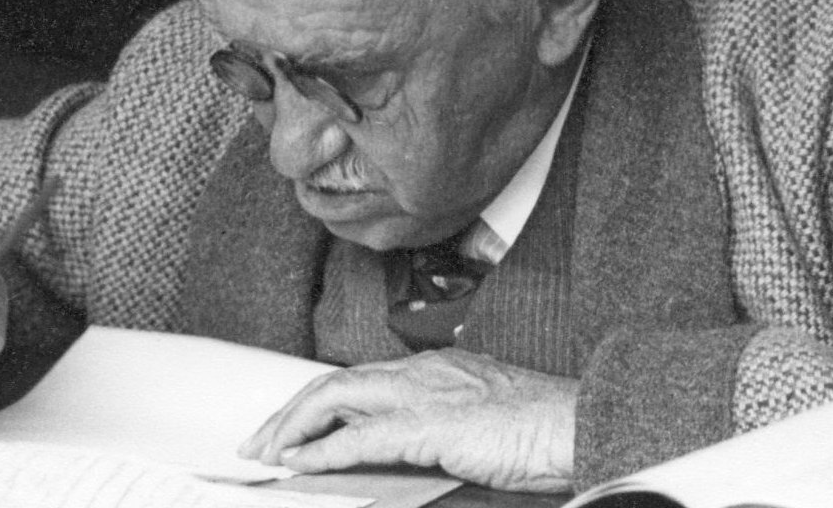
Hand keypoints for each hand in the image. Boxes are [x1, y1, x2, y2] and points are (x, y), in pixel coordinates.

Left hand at [239, 348, 576, 491]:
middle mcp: (419, 373)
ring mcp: (424, 394)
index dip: (316, 402)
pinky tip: (301, 461)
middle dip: (290, 412)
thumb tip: (390, 458)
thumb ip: (430, 433)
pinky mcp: (433, 424)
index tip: (289, 428)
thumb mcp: (472, 425)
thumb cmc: (535, 427)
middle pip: (336, 383)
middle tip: (257, 441)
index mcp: (430, 371)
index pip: (356, 380)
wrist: (575, 423)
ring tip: (266, 450)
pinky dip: (327, 448)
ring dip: (295, 426)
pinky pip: (364, 435)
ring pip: (339, 397)